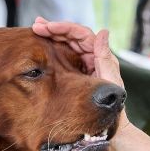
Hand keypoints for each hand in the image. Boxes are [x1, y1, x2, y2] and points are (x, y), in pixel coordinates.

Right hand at [32, 17, 132, 140]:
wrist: (110, 125)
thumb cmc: (113, 106)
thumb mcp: (109, 81)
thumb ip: (105, 58)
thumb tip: (103, 32)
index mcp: (101, 56)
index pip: (81, 35)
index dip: (65, 29)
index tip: (49, 28)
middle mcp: (93, 57)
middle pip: (72, 37)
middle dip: (55, 29)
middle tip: (37, 25)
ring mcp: (85, 65)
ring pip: (67, 44)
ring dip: (52, 36)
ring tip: (36, 30)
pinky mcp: (78, 73)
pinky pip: (65, 56)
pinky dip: (53, 50)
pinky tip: (42, 47)